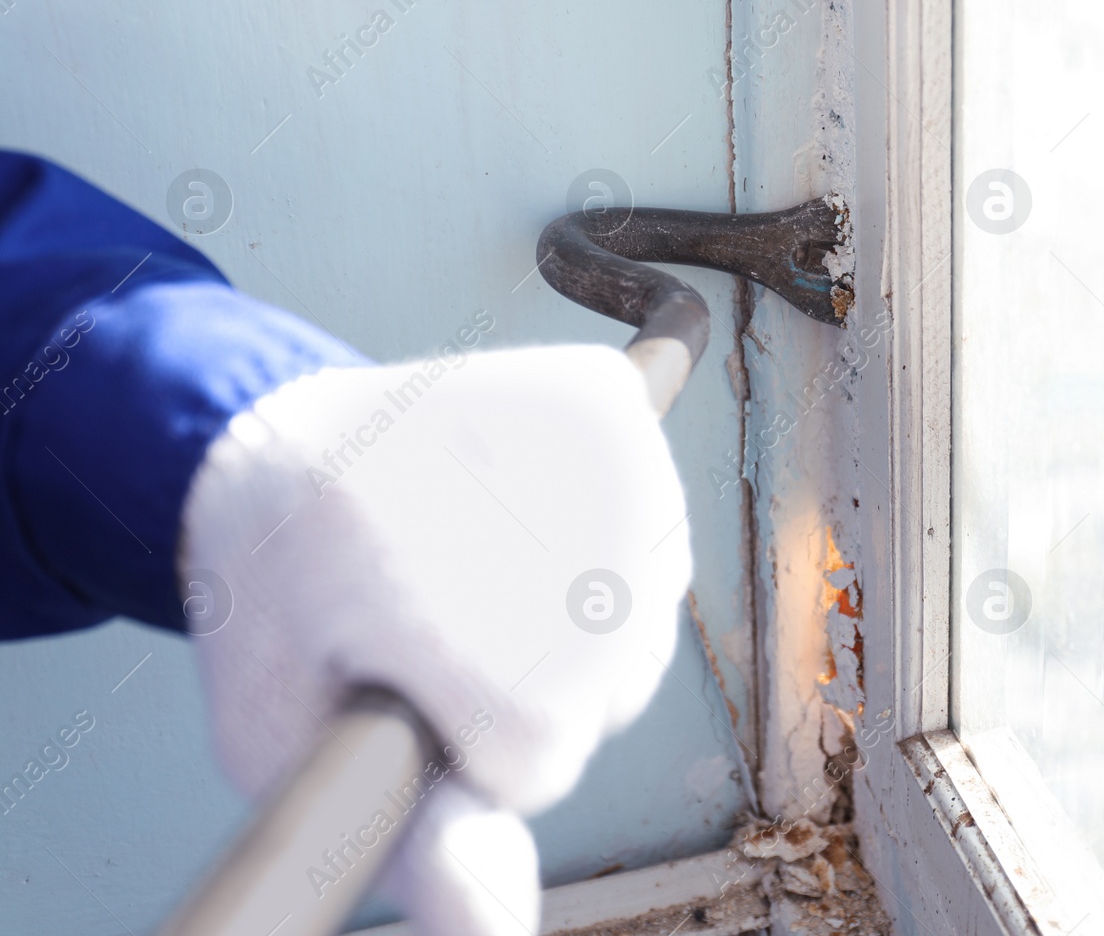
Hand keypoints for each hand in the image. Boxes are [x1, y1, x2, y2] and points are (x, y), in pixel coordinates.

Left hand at [178, 344, 692, 933]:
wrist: (265, 438)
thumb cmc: (273, 604)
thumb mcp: (292, 747)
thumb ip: (412, 852)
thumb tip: (499, 928)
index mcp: (413, 586)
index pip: (540, 755)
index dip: (472, 749)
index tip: (403, 682)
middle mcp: (520, 495)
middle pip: (605, 694)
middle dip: (530, 695)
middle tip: (432, 622)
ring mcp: (580, 436)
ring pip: (643, 628)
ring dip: (575, 632)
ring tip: (473, 570)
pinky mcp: (607, 399)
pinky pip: (660, 548)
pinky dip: (606, 560)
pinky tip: (525, 530)